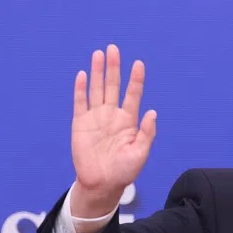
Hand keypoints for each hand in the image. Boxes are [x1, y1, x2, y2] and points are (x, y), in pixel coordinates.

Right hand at [71, 44, 156, 217]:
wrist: (102, 184)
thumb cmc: (124, 172)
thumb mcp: (140, 154)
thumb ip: (146, 133)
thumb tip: (152, 112)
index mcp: (128, 121)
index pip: (132, 94)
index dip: (136, 80)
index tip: (139, 64)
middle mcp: (112, 115)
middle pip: (112, 86)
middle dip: (113, 68)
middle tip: (114, 48)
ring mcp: (95, 118)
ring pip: (96, 89)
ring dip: (98, 72)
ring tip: (99, 54)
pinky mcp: (80, 124)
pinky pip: (80, 103)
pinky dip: (81, 89)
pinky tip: (83, 75)